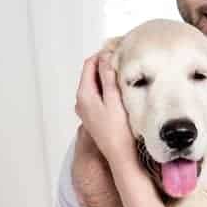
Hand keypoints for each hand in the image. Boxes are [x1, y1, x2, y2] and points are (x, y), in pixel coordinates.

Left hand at [75, 53, 135, 167]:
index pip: (89, 65)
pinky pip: (99, 95)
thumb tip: (105, 57)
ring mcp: (87, 110)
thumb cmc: (118, 131)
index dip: (102, 54)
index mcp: (84, 95)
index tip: (117, 49)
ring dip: (107, 76)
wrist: (121, 156)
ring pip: (96, 84)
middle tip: (123, 58)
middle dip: (105, 64)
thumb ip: (108, 77)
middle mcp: (82, 102)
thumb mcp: (114, 99)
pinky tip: (121, 89)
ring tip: (124, 72)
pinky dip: (108, 88)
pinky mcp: (95, 116)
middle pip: (91, 74)